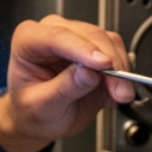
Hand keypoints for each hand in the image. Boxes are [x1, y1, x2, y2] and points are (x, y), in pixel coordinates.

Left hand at [0, 15, 133, 151]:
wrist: (38, 119)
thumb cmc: (30, 109)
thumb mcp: (42, 106)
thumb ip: (64, 88)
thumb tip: (88, 72)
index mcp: (28, 40)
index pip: (58, 36)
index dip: (83, 49)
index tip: (103, 64)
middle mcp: (54, 32)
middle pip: (90, 35)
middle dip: (109, 63)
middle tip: (118, 90)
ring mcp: (77, 39)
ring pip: (108, 41)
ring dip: (120, 69)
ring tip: (119, 95)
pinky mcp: (96, 50)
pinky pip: (118, 53)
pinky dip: (123, 73)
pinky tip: (115, 92)